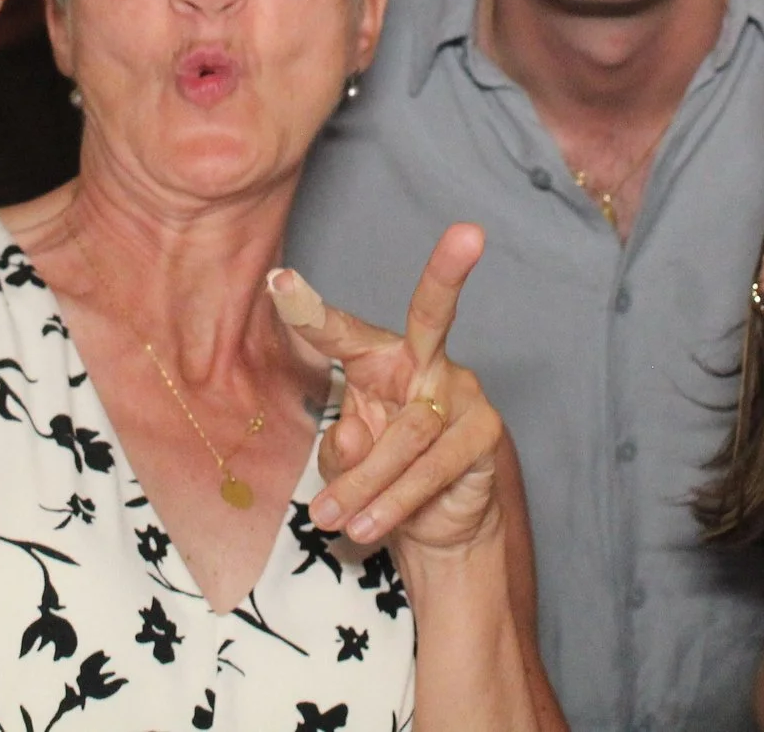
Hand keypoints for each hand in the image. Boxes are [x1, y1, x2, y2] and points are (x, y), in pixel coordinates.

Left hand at [268, 225, 506, 555]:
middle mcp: (427, 363)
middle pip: (435, 313)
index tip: (277, 280)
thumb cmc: (382, 478)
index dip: (308, 310)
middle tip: (469, 232)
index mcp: (380, 359)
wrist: (436, 530)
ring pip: (408, 432)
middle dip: (449, 272)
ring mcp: (463, 395)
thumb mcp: (343, 466)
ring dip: (366, 481)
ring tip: (329, 518)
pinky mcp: (485, 434)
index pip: (341, 332)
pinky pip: (433, 466)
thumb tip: (349, 436)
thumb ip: (339, 452)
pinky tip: (368, 526)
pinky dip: (395, 500)